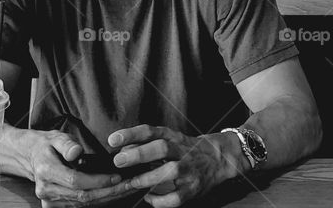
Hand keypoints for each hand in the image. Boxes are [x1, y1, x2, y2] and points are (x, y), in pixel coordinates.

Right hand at [27, 130, 124, 207]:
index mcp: (46, 171)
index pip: (76, 181)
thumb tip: (76, 152)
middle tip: (129, 184)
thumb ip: (67, 144)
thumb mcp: (56, 137)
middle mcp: (46, 190)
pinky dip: (98, 199)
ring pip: (82, 204)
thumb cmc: (46, 145)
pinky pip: (79, 205)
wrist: (30, 158)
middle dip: (108, 192)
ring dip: (106, 197)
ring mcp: (49, 201)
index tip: (116, 176)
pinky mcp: (55, 206)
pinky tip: (113, 192)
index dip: (98, 181)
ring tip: (127, 188)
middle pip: (82, 196)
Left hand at [108, 124, 242, 207]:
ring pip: (169, 172)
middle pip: (161, 148)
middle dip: (139, 154)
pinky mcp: (192, 189)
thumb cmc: (187, 149)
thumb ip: (148, 143)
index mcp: (174, 137)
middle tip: (119, 160)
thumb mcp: (171, 140)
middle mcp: (182, 151)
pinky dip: (160, 201)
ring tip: (133, 182)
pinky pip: (175, 197)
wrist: (218, 159)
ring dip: (148, 178)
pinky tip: (149, 199)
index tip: (113, 139)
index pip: (151, 131)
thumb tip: (121, 149)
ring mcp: (189, 170)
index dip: (132, 134)